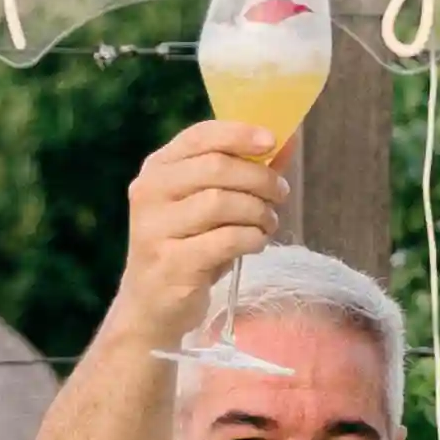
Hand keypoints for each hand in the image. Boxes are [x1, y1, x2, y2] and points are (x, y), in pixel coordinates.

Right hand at [111, 119, 286, 346]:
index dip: (239, 134)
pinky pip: (226, 239)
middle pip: (216, 167)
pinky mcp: (171, 263)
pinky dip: (252, 238)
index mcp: (157, 169)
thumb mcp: (210, 205)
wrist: (152, 305)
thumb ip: (245, 172)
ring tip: (268, 223)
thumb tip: (289, 139)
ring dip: (258, 211)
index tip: (272, 141)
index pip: (200, 136)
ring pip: (221, 202)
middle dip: (259, 177)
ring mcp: (155, 228)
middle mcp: (149, 192)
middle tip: (280, 193)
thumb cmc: (189, 246)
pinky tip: (256, 243)